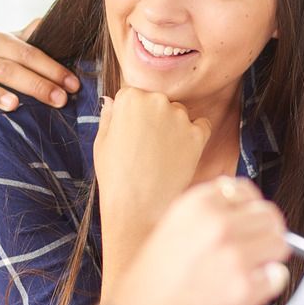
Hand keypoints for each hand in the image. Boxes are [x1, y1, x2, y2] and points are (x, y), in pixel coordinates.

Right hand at [0, 20, 79, 112]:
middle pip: (6, 68)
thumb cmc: (17, 69)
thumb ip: (40, 40)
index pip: (26, 52)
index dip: (51, 68)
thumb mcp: (28, 53)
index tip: (73, 85)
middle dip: (35, 84)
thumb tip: (52, 23)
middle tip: (59, 100)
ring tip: (14, 105)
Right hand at [94, 87, 210, 250]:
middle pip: (158, 102)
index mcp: (129, 98)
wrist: (137, 208)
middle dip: (155, 119)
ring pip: (179, 114)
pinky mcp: (197, 135)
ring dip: (174, 128)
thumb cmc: (115, 177)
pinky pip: (201, 126)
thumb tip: (112, 101)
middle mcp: (155, 100)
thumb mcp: (101, 142)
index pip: (135, 96)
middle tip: (147, 148)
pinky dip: (195, 137)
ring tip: (161, 156)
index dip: (133, 117)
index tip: (132, 135)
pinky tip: (181, 154)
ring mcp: (179, 117)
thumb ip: (109, 116)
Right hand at [104, 178, 287, 304]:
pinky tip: (241, 292)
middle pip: (269, 216)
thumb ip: (209, 218)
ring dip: (269, 258)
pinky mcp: (246, 289)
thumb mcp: (171, 230)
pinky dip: (266, 286)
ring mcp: (235, 257)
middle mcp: (218, 225)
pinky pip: (277, 277)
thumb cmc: (149, 287)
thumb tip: (246, 216)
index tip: (248, 222)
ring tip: (245, 272)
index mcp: (197, 205)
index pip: (246, 191)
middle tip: (254, 251)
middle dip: (265, 233)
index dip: (249, 210)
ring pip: (280, 244)